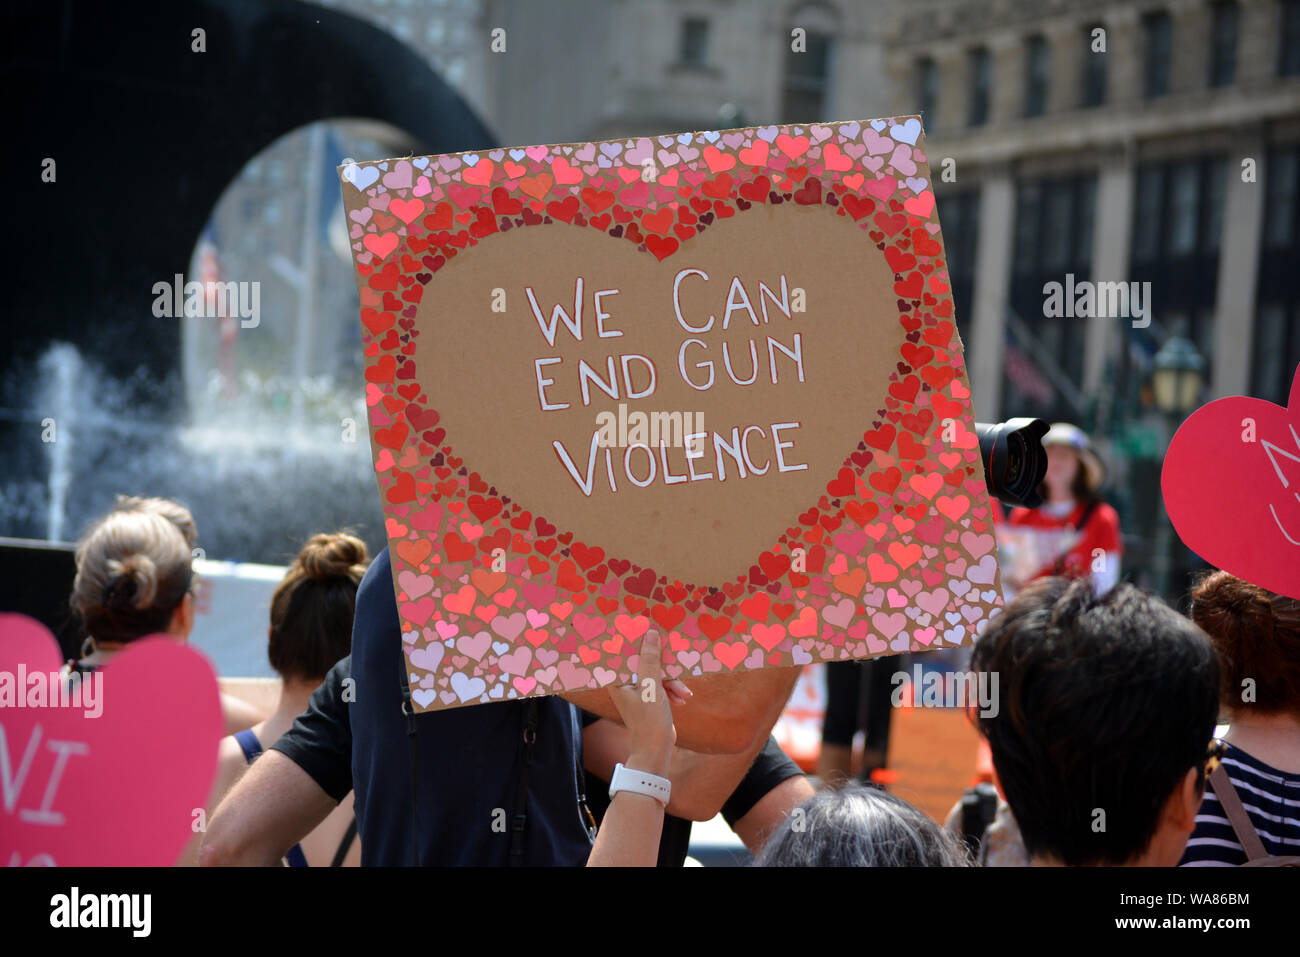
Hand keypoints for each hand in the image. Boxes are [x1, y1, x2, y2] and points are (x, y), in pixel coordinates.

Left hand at [606, 631, 686, 772]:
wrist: (657, 749)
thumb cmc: (649, 719)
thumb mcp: (652, 686)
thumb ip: (651, 660)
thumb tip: (650, 633)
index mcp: (618, 680)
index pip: (624, 653)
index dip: (635, 640)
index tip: (646, 626)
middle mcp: (626, 684)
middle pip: (644, 662)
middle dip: (663, 666)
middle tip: (675, 657)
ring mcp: (639, 691)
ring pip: (657, 674)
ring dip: (672, 682)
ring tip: (684, 693)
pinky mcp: (650, 698)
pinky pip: (662, 685)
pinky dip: (672, 690)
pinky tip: (683, 699)